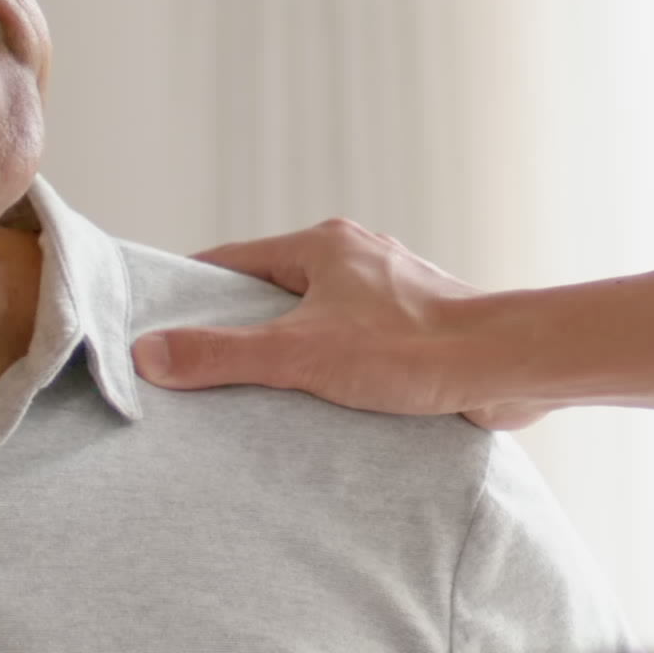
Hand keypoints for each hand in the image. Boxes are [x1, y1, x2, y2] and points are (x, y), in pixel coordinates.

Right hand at [131, 218, 545, 426]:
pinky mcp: (415, 331)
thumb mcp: (298, 354)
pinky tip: (320, 406)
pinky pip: (354, 346)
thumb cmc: (412, 348)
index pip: (232, 262)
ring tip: (256, 396)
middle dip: (239, 329)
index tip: (158, 322)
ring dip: (289, 354)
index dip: (191, 292)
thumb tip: (148, 354)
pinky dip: (331, 371)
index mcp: (323, 246)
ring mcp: (389, 294)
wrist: (505, 368)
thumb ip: (221, 355)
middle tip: (201, 370)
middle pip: (273, 292)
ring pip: (317, 321)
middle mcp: (356, 259)